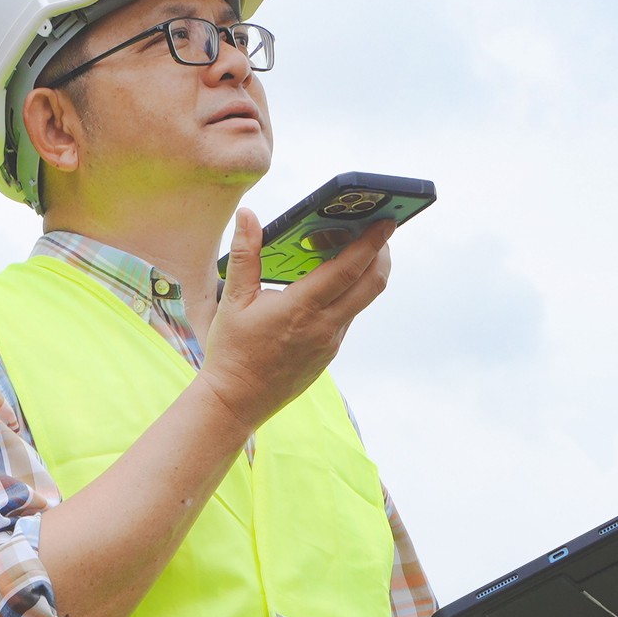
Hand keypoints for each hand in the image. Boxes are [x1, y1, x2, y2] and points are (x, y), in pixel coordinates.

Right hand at [199, 208, 394, 430]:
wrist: (237, 401)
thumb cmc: (232, 351)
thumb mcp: (233, 300)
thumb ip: (245, 255)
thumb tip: (247, 215)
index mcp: (301, 309)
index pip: (348, 270)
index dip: (371, 243)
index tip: (386, 222)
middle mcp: (324, 327)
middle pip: (372, 285)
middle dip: (381, 254)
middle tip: (380, 231)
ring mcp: (331, 343)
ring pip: (361, 301)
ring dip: (367, 273)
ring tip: (357, 249)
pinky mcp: (330, 353)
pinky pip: (348, 317)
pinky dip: (349, 294)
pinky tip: (333, 283)